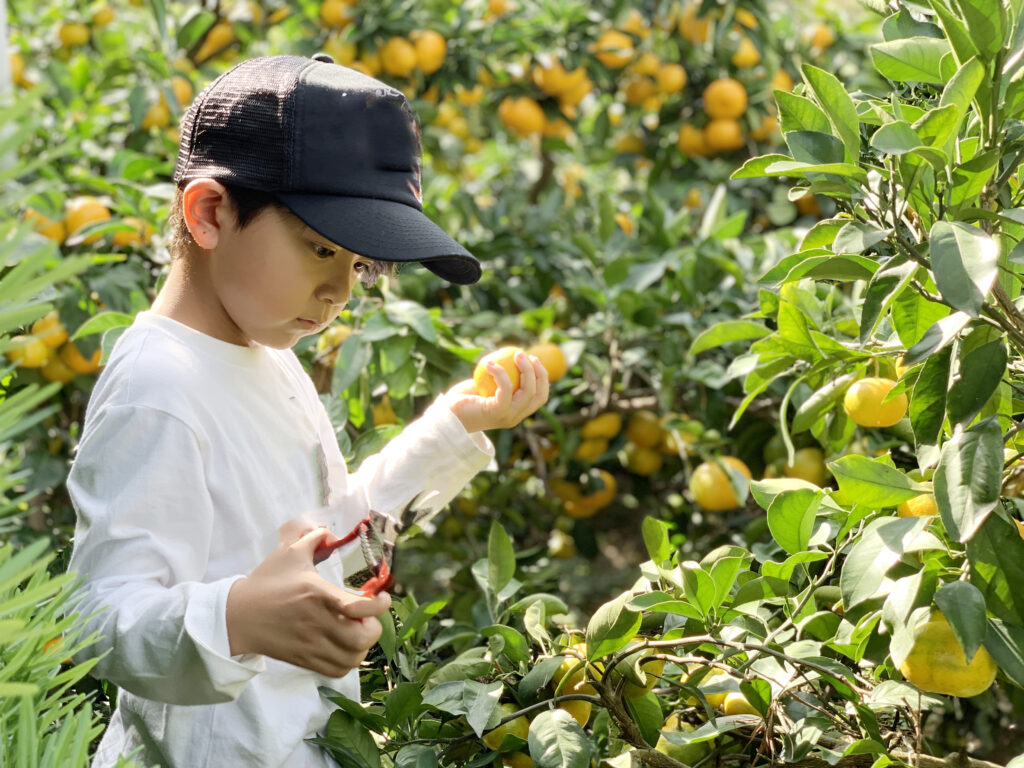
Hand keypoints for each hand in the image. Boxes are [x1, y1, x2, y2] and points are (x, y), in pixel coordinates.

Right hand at [226, 526, 389, 677]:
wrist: (237, 616)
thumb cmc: (266, 583)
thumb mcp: (289, 553)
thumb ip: (313, 538)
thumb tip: (330, 532)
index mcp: (316, 594)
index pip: (358, 607)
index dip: (379, 605)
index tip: (383, 598)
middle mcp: (317, 622)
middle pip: (362, 638)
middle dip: (374, 628)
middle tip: (369, 617)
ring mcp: (311, 645)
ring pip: (353, 657)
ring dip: (363, 646)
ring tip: (359, 631)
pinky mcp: (305, 660)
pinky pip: (338, 670)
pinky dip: (349, 661)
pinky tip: (346, 646)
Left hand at [445, 350, 549, 432]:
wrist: (446, 415)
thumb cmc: (463, 399)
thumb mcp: (484, 385)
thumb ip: (499, 376)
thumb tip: (511, 354)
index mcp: (515, 412)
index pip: (539, 397)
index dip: (542, 377)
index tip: (533, 359)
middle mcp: (515, 417)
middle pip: (539, 395)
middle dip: (539, 372)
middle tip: (525, 355)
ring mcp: (508, 417)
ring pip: (528, 392)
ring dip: (526, 370)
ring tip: (516, 354)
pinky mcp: (498, 412)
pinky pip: (506, 388)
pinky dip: (500, 372)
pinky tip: (489, 362)